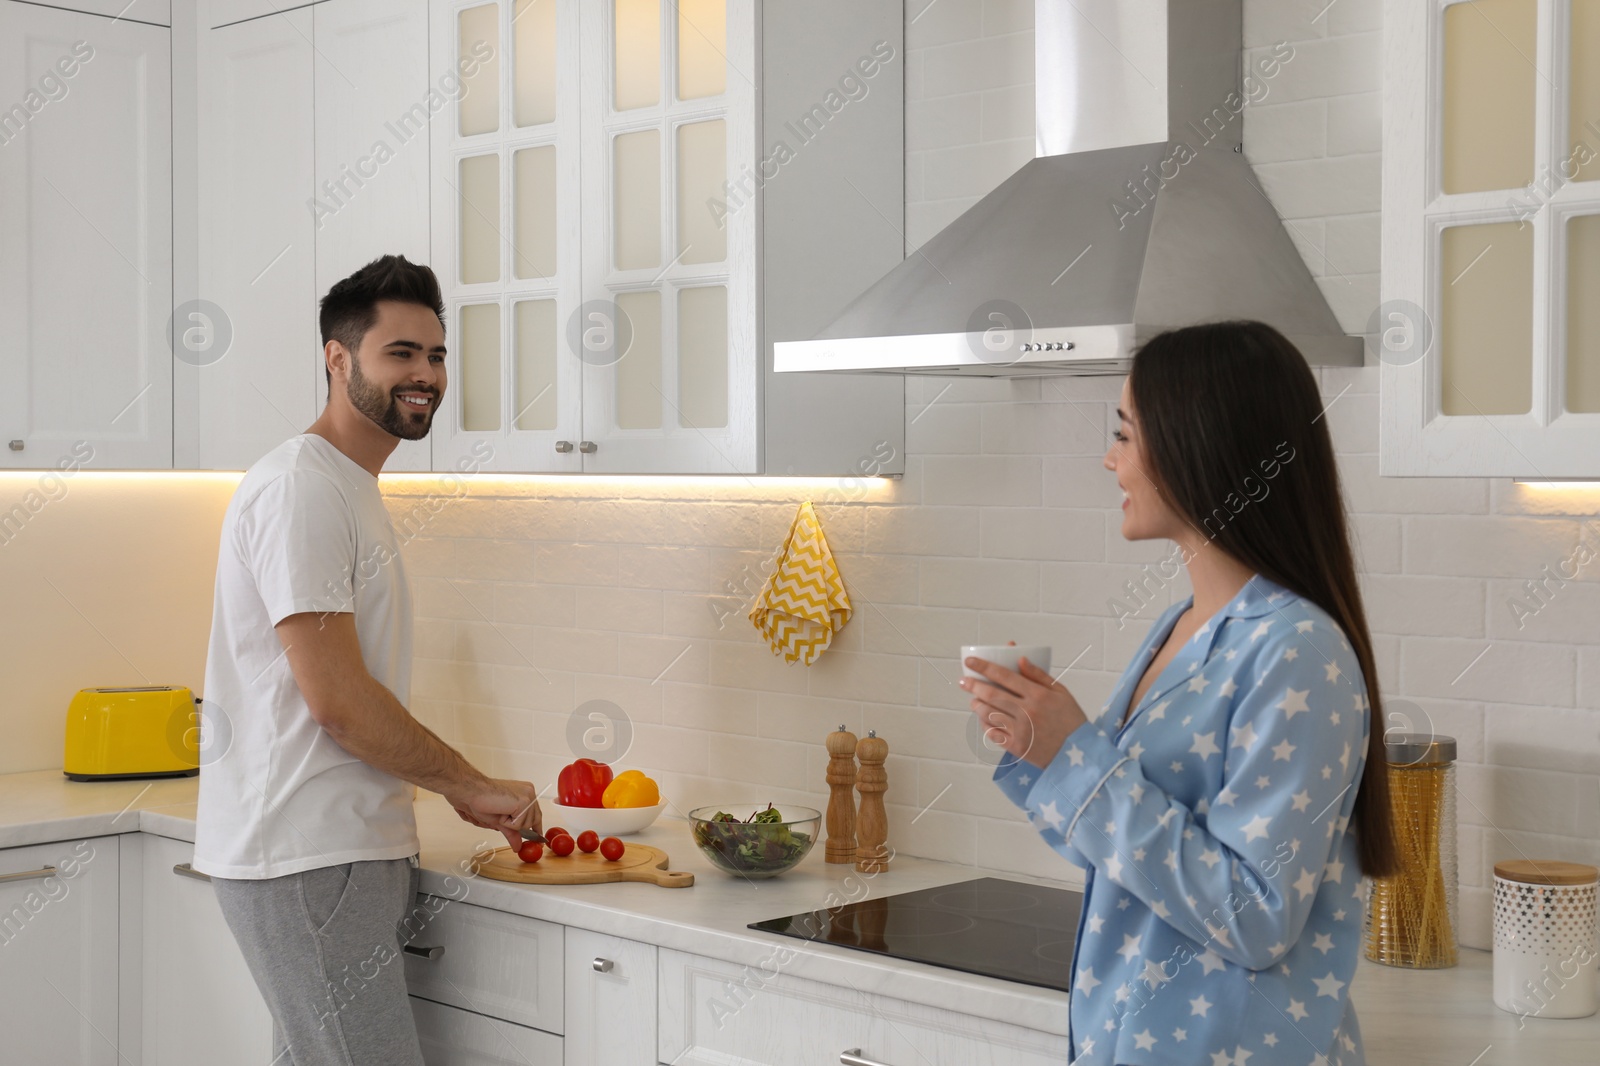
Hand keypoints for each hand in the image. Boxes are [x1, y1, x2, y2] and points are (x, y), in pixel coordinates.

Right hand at [448, 778, 542, 849]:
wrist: (473, 792)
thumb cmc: (483, 801)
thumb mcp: (501, 821)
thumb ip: (512, 833)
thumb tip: (517, 847)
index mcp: (525, 792)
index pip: (536, 814)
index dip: (536, 827)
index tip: (538, 838)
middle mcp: (529, 792)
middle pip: (533, 821)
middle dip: (517, 825)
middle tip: (503, 815)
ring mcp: (528, 797)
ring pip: (526, 824)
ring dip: (510, 823)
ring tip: (500, 811)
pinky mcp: (524, 802)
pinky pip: (519, 824)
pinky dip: (507, 822)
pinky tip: (500, 811)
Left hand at [960, 654, 1088, 769]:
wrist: (1079, 754)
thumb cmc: (1071, 720)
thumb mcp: (1061, 693)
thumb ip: (1039, 675)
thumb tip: (1019, 658)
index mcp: (1038, 695)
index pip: (1005, 676)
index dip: (984, 667)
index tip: (970, 661)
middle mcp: (1027, 712)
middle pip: (992, 695)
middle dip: (973, 685)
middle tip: (963, 680)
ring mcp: (1020, 731)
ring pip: (989, 714)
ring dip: (977, 704)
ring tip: (973, 699)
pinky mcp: (1016, 747)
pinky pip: (993, 733)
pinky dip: (985, 724)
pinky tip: (983, 718)